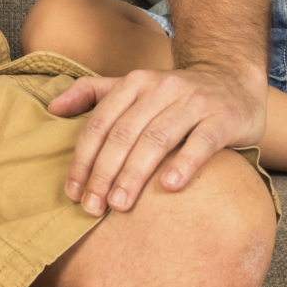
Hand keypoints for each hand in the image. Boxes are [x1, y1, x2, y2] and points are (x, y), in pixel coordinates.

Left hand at [47, 63, 266, 215]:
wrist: (234, 79)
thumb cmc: (175, 93)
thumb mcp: (134, 85)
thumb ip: (93, 92)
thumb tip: (52, 107)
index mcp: (135, 82)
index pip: (100, 124)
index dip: (83, 159)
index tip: (73, 193)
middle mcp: (161, 88)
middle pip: (124, 134)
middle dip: (103, 173)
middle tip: (93, 208)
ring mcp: (194, 102)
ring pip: (157, 139)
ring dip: (134, 174)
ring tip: (119, 205)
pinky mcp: (223, 118)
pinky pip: (201, 142)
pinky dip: (183, 163)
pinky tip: (168, 187)